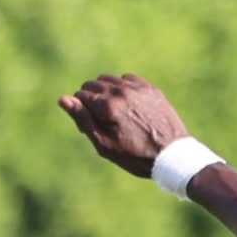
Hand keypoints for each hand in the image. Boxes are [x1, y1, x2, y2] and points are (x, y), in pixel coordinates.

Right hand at [59, 73, 189, 179]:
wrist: (173, 156)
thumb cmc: (136, 156)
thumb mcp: (105, 144)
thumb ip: (83, 119)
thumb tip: (63, 98)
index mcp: (107, 105)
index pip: (80, 96)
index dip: (81, 112)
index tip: (91, 127)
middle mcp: (121, 91)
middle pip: (92, 85)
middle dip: (90, 100)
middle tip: (100, 120)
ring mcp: (138, 88)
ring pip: (109, 79)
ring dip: (105, 92)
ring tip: (113, 112)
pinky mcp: (151, 89)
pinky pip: (128, 79)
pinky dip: (122, 88)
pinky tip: (127, 104)